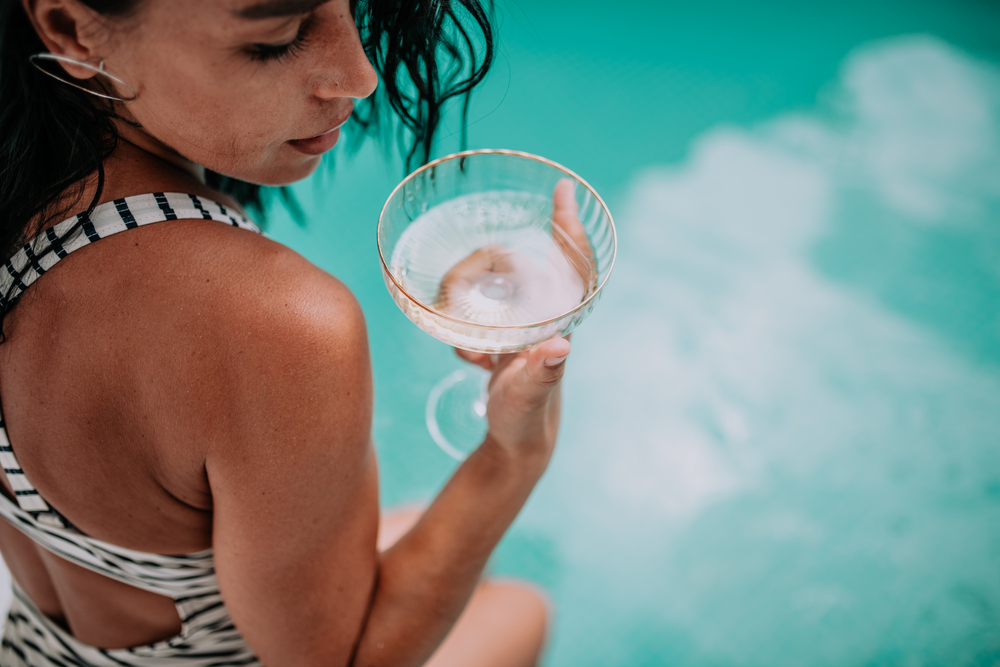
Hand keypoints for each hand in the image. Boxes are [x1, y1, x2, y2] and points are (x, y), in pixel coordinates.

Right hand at [447, 180, 588, 456]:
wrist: (516, 439)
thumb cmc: (527, 418)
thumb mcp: (529, 398)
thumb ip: (542, 375)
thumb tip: (561, 347)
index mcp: (559, 319)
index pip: (572, 263)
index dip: (570, 227)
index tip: (564, 191)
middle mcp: (544, 311)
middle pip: (514, 264)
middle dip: (483, 270)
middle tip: (459, 302)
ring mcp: (523, 318)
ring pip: (490, 282)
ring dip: (468, 301)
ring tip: (473, 355)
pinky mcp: (505, 328)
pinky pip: (476, 305)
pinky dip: (463, 328)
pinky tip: (472, 360)